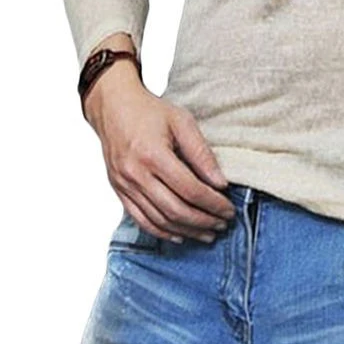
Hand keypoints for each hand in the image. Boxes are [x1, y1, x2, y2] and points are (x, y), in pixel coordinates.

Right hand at [83, 62, 236, 243]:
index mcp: (153, 155)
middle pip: (175, 209)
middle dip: (203, 221)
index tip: (229, 209)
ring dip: (186, 230)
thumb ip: (201, 153)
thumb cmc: (150, 111)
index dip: (213, 203)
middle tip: (223, 223)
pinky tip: (180, 235)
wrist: (113, 108)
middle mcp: (136, 174)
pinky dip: (162, 232)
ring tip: (208, 232)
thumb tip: (220, 183)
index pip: (190, 189)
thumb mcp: (182, 122)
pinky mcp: (119, 191)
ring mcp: (125, 186)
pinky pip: (141, 220)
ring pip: (159, 220)